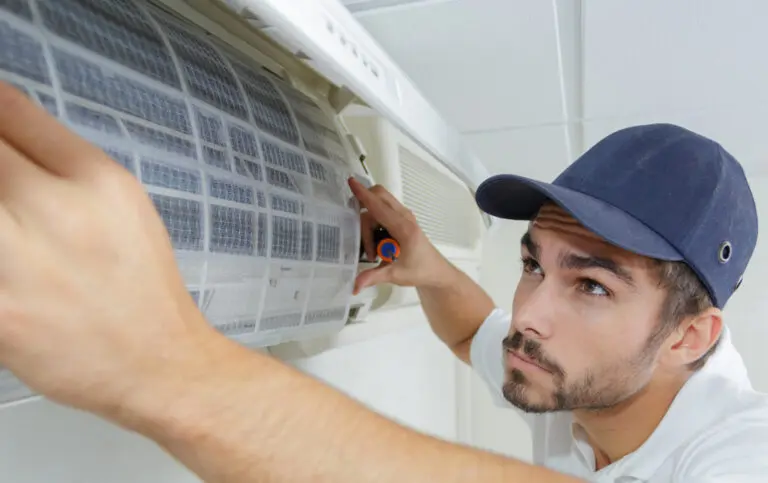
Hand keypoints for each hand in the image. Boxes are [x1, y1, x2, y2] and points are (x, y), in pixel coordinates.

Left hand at [0, 83, 217, 417]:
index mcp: (99, 179)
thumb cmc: (143, 287)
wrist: (160, 363)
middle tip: (6, 200)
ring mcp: (20, 262)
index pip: (10, 110)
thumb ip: (67, 166)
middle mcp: (59, 211)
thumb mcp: (126, 207)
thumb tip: (7, 134)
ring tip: (11, 231)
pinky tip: (11, 267)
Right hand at [348, 178, 453, 293]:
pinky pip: (382, 212)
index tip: (351, 182)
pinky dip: (374, 223)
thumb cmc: (420, 271)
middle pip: (379, 197)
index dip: (363, 195)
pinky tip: (375, 245)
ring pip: (379, 205)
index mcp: (404, 228)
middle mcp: (404, 217)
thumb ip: (374, 277)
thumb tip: (354, 285)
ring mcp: (404, 216)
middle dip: (364, 206)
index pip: (379, 206)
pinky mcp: (402, 220)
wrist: (436, 272)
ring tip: (372, 252)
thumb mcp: (396, 275)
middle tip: (355, 229)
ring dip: (369, 224)